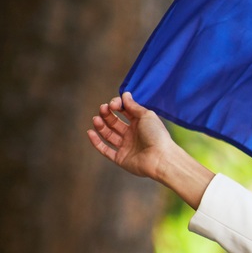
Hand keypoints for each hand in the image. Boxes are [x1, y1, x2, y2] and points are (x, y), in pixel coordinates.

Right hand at [87, 92, 213, 207]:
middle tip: (103, 109)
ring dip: (101, 126)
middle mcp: (132, 134)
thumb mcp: (146, 115)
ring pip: (109, 135)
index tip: (114, 104)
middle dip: (107, 114)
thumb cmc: (157, 135)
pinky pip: (106, 150)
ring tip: (96, 119)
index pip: (124, 111)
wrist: (161, 158)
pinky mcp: (121, 158)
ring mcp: (126, 147)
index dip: (117, 106)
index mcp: (140, 123)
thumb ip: (133, 106)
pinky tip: (90, 132)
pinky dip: (96, 142)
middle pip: (114, 122)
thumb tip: (125, 94)